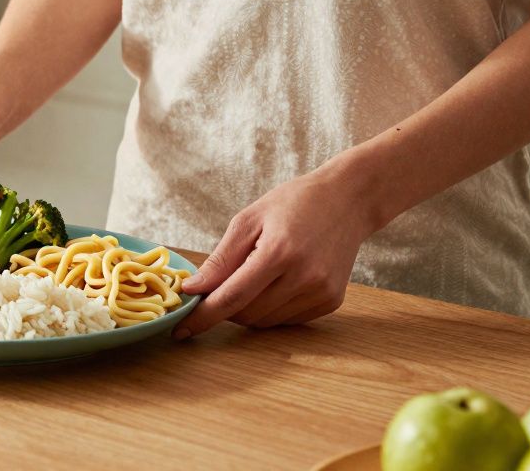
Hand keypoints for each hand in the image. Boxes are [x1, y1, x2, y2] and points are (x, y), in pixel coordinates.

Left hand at [172, 161, 384, 338]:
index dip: (203, 317)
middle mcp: (304, 277)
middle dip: (224, 307)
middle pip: (247, 314)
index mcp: (279, 252)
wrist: (348, 200)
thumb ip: (220, 259)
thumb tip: (192, 289)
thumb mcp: (249, 220)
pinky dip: (271, 308)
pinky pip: (286, 319)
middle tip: (218, 286)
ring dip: (247, 309)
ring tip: (253, 276)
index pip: (232, 297)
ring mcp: (321, 292)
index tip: (180, 329)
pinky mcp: (331, 301)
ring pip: (265, 322)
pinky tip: (277, 282)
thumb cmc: (293, 204)